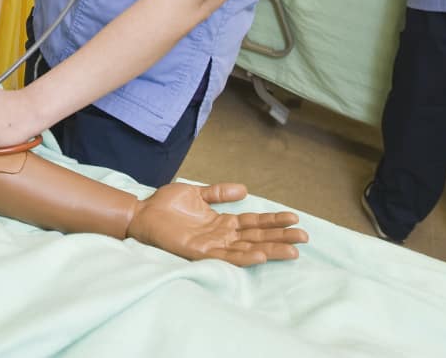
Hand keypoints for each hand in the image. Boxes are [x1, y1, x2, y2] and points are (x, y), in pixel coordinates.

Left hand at [127, 182, 307, 264]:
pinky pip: (226, 256)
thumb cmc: (165, 205)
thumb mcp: (196, 193)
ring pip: (247, 249)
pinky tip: (260, 254)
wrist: (141, 212)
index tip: (295, 218)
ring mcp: (212, 245)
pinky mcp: (199, 251)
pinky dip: (244, 257)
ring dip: (270, 250)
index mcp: (221, 222)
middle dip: (280, 237)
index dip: (274, 220)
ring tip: (292, 250)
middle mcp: (220, 236)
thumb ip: (219, 193)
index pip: (254, 222)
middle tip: (305, 238)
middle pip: (257, 237)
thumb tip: (244, 189)